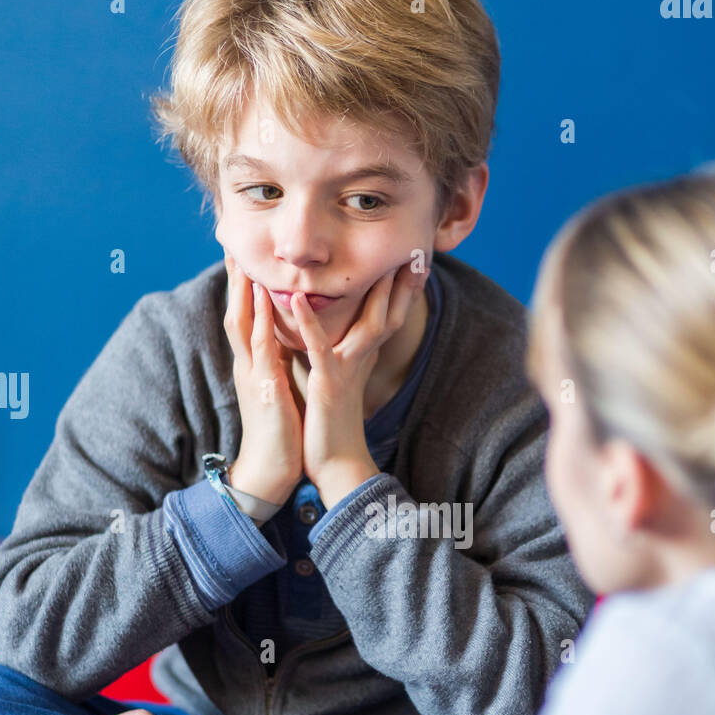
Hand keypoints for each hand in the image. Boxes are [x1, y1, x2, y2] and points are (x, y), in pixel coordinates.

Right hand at [222, 252, 303, 505]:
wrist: (270, 472)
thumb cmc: (280, 435)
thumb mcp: (278, 392)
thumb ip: (277, 367)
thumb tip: (283, 346)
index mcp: (253, 367)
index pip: (245, 320)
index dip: (243, 290)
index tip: (244, 259)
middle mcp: (247, 367)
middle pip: (236, 314)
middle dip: (234, 281)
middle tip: (232, 246)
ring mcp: (253, 376)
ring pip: (242, 324)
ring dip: (242, 291)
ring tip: (242, 259)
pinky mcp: (265, 388)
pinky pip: (261, 348)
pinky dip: (262, 320)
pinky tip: (265, 298)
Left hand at [292, 261, 426, 505]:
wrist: (334, 465)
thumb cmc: (331, 425)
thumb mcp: (340, 380)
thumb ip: (343, 354)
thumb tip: (345, 336)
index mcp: (362, 357)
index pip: (388, 314)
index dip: (402, 288)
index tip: (412, 259)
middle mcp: (361, 359)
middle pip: (390, 312)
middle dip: (403, 282)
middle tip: (415, 249)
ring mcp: (347, 369)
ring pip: (368, 323)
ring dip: (373, 291)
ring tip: (374, 260)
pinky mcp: (328, 383)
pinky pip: (319, 347)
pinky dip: (310, 322)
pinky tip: (299, 298)